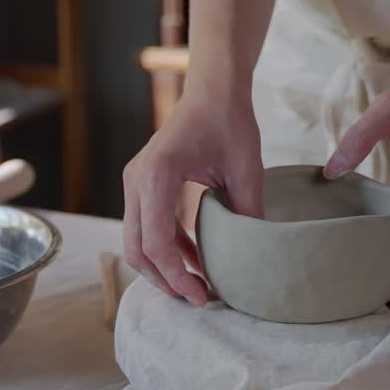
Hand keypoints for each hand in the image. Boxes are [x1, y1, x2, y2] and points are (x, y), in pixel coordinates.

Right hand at [123, 88, 263, 305]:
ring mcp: (135, 183)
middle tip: (198, 299)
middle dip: (164, 280)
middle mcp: (136, 181)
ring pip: (137, 241)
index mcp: (156, 175)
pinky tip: (194, 260)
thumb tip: (254, 259)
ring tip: (196, 286)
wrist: (213, 90)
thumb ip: (246, 213)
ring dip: (163, 267)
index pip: (156, 242)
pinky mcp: (143, 185)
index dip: (177, 276)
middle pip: (137, 249)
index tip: (203, 295)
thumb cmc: (229, 121)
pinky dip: (167, 248)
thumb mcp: (246, 169)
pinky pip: (147, 226)